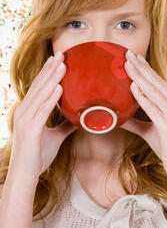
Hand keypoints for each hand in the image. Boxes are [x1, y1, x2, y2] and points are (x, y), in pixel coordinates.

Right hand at [9, 51, 78, 185]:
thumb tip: (80, 119)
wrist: (26, 174)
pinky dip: (51, 97)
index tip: (58, 60)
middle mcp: (25, 111)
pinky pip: (42, 109)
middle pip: (40, 86)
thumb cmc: (38, 156)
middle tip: (61, 53)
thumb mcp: (56, 137)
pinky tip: (59, 87)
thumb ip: (66, 126)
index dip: (49, 73)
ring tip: (62, 64)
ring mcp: (26, 118)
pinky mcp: (30, 128)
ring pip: (41, 94)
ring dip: (52, 78)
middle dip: (51, 69)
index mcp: (30, 112)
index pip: (41, 88)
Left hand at [119, 50, 166, 178]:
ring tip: (127, 64)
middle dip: (140, 67)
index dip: (146, 69)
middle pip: (155, 82)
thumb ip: (136, 123)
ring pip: (153, 90)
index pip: (158, 82)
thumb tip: (118, 118)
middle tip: (127, 53)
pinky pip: (153, 107)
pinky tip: (133, 86)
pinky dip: (143, 96)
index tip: (134, 58)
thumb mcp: (149, 132)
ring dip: (139, 76)